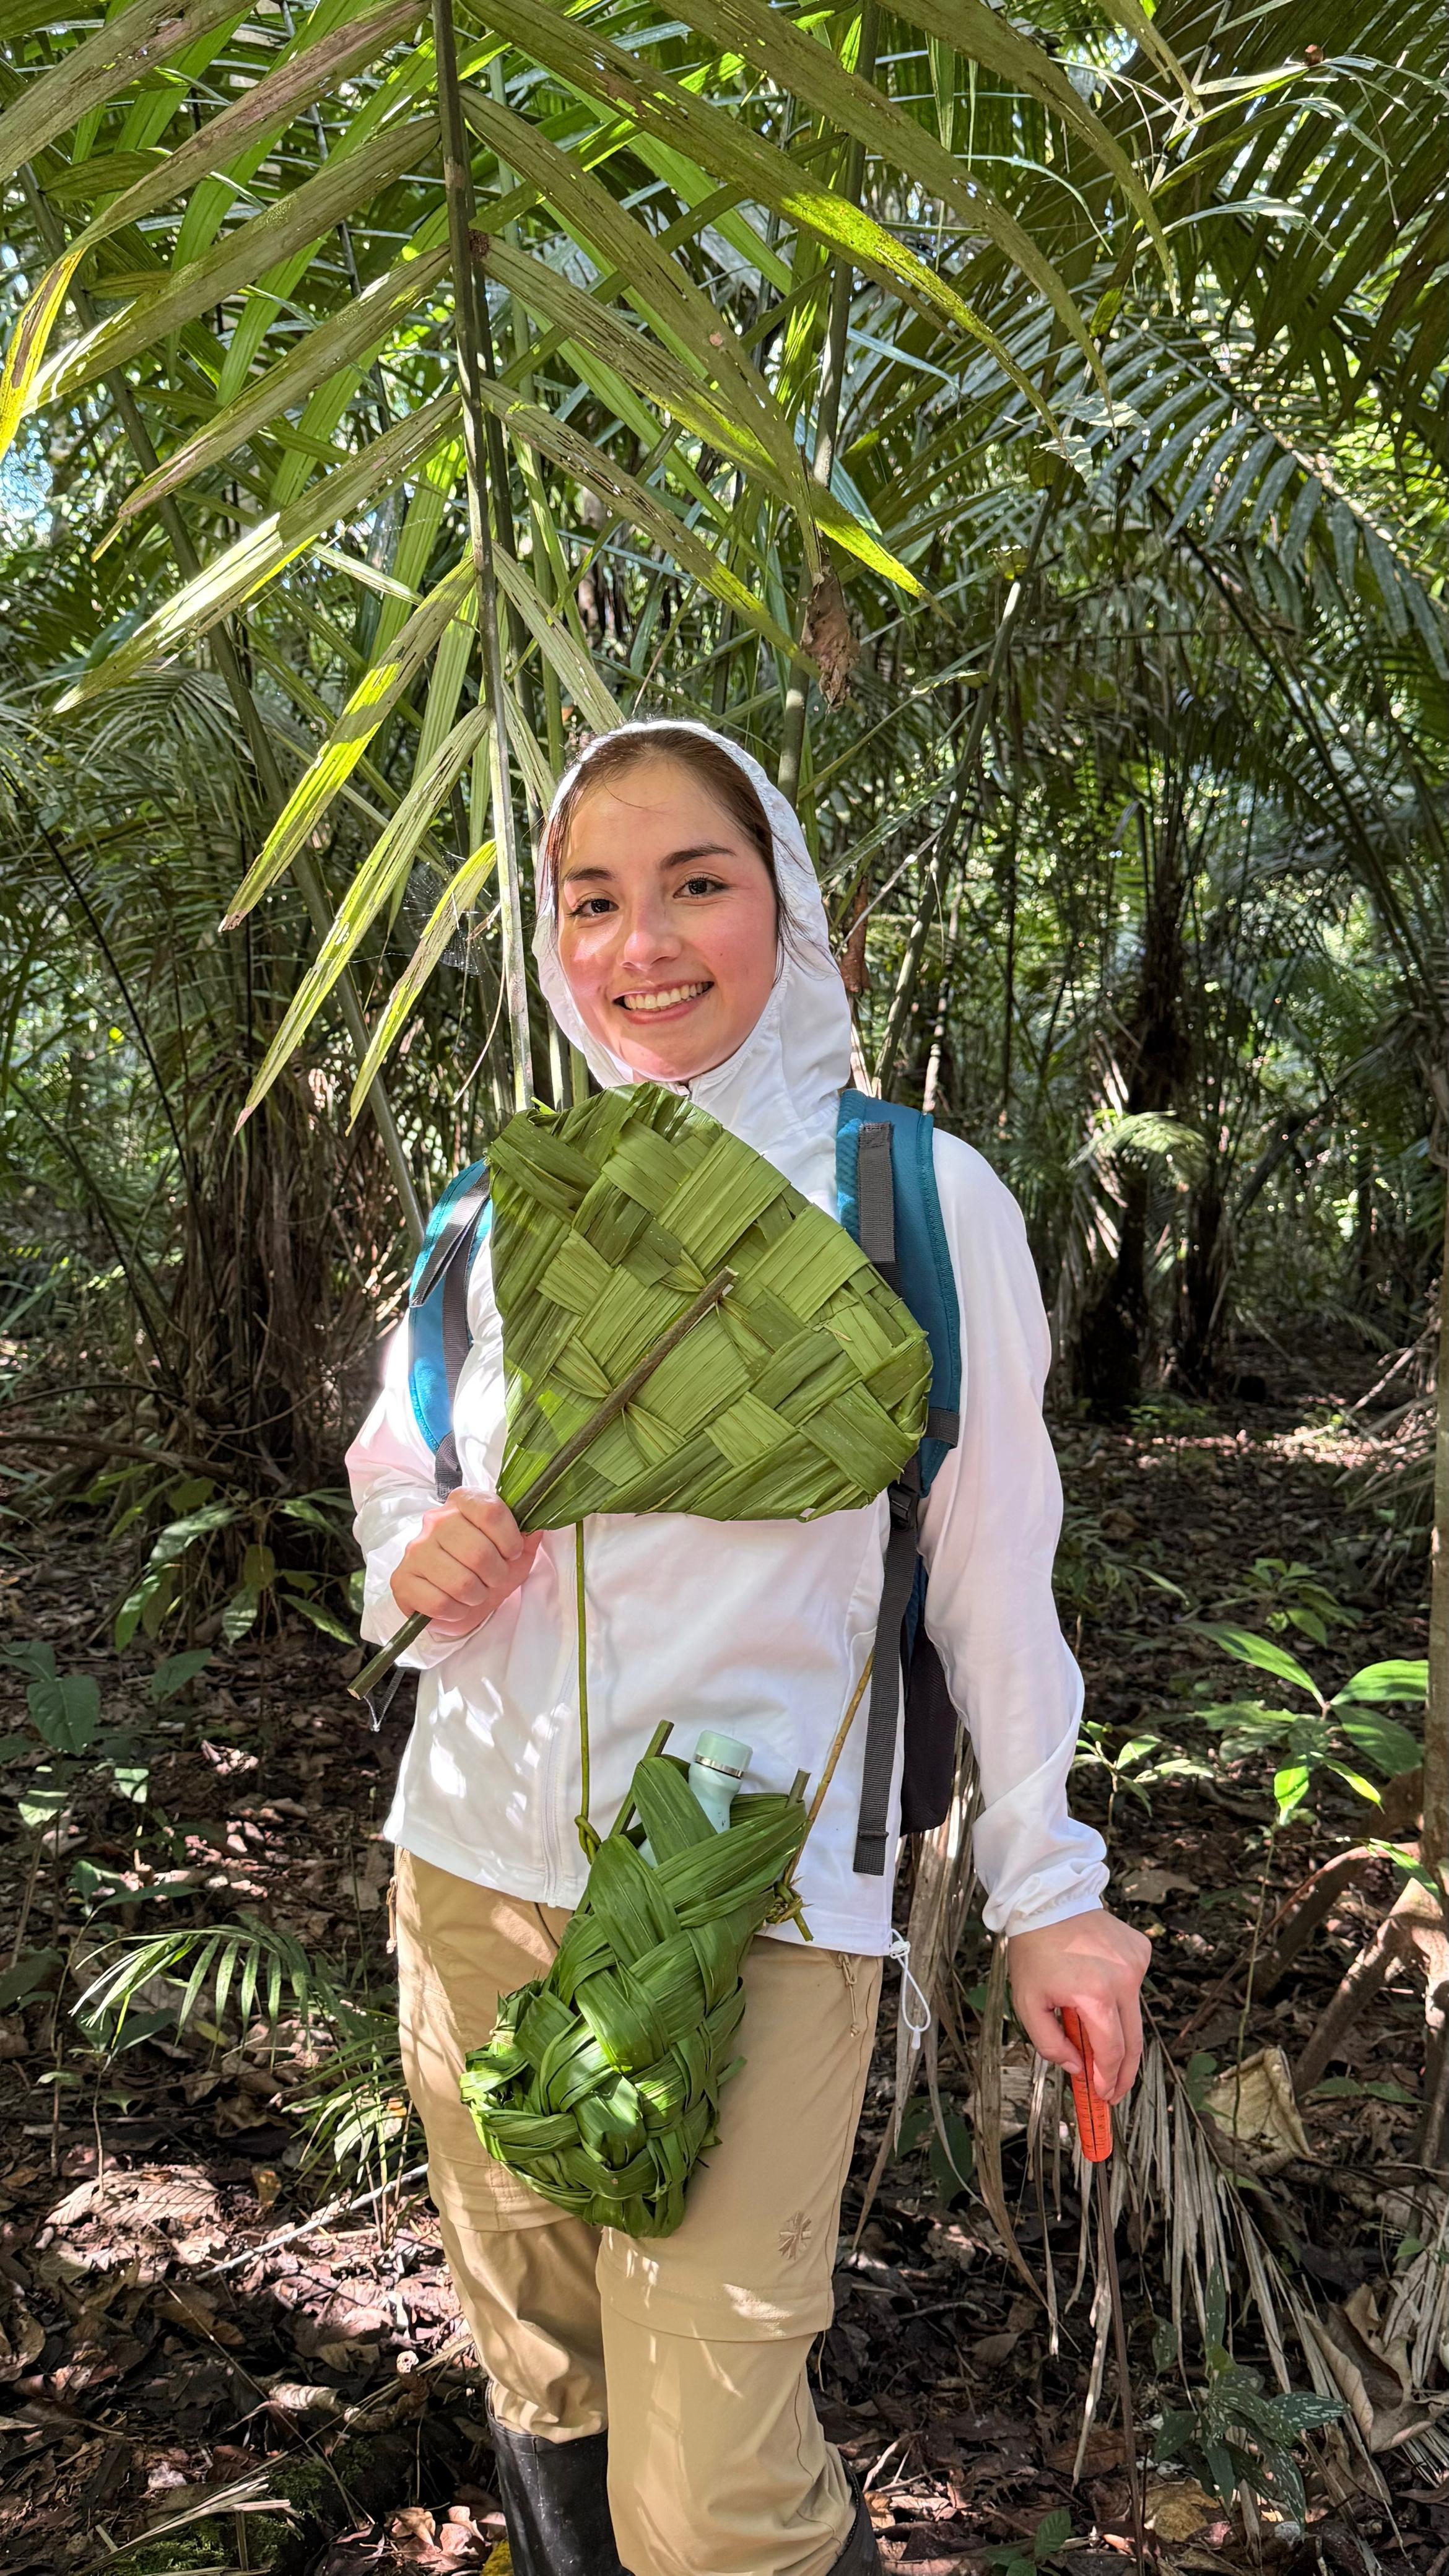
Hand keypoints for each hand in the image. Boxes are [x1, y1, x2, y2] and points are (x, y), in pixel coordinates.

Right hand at [392, 1492, 541, 1639]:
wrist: (460, 1598)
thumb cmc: (489, 1569)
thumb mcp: (517, 1551)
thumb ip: (528, 1535)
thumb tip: (536, 1525)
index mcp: (463, 1502)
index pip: (491, 1512)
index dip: (509, 1539)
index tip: (511, 1553)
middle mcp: (435, 1520)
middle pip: (478, 1552)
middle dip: (495, 1575)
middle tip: (493, 1579)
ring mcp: (415, 1550)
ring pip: (460, 1582)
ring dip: (476, 1596)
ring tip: (475, 1593)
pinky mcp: (402, 1580)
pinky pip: (438, 1604)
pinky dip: (456, 1612)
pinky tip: (456, 1605)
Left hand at [1007, 1908, 1150, 2105]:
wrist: (1047, 1900)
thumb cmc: (1034, 1951)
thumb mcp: (1027, 2003)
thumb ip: (1051, 2044)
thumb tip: (1078, 2067)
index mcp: (1095, 1996)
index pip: (1112, 2052)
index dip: (1109, 2079)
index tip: (1104, 2094)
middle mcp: (1124, 1980)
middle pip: (1134, 2041)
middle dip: (1125, 2072)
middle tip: (1116, 2090)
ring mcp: (1136, 1964)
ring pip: (1134, 2014)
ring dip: (1119, 2032)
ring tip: (1099, 2041)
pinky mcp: (1141, 1951)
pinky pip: (1133, 1986)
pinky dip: (1119, 1997)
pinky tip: (1098, 1987)